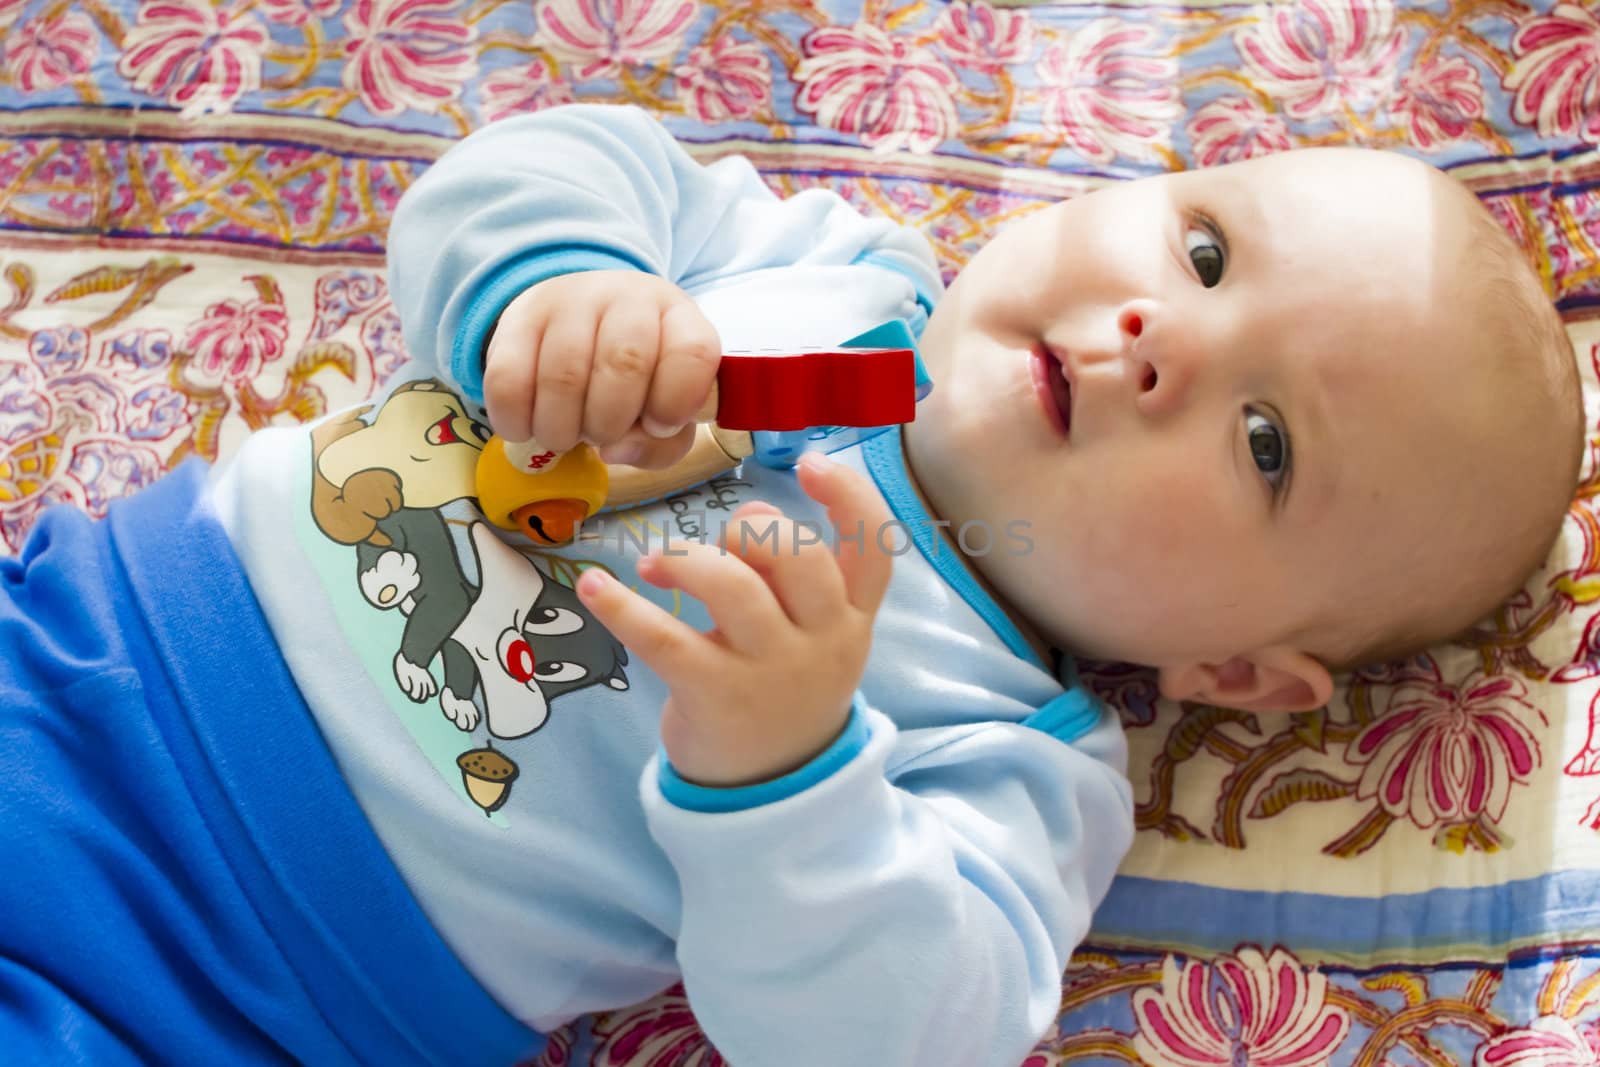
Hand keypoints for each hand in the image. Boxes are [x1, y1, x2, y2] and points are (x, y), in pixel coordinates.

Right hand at [482, 270, 721, 468]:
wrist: (575, 325)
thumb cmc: (633, 381)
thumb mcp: (663, 412)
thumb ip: (662, 443)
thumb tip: (617, 448)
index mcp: (678, 317)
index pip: (693, 352)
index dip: (676, 402)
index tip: (659, 425)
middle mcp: (628, 296)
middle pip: (624, 364)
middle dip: (610, 423)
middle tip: (600, 436)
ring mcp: (570, 299)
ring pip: (563, 375)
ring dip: (561, 429)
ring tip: (564, 436)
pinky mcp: (519, 316)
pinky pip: (509, 378)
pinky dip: (516, 420)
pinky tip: (525, 428)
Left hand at [576, 455, 894, 786]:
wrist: (770, 787)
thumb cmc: (785, 686)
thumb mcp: (817, 636)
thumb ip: (796, 580)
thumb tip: (747, 520)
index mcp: (851, 619)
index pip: (874, 550)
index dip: (849, 497)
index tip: (810, 462)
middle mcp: (821, 642)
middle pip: (800, 559)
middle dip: (754, 528)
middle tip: (725, 539)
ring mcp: (770, 672)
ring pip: (734, 589)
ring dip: (686, 558)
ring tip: (657, 566)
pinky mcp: (714, 696)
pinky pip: (664, 638)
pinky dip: (623, 607)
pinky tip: (595, 586)